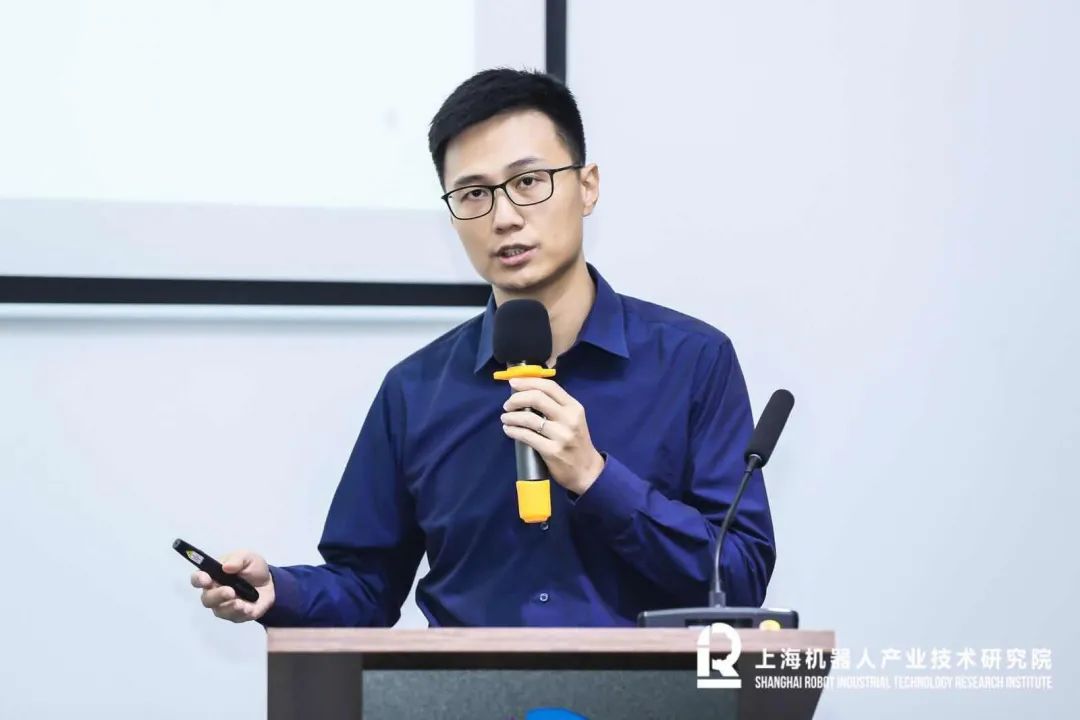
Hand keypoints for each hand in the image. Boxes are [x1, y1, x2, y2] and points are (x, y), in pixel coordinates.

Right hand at [190, 549, 275, 622]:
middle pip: (207, 599)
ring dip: (229, 607)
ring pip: (219, 611)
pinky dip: (241, 613)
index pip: (198, 579)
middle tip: (230, 592)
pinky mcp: (237, 616)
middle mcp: (215, 593)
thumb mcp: (248, 557)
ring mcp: (225, 606)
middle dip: (217, 596)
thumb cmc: (253, 568)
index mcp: (213, 576)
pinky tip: (248, 608)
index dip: (198, 579)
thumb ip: (237, 559)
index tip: (205, 579)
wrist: (270, 583)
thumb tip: (226, 566)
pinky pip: (235, 617)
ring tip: (241, 603)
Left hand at [501, 376, 605, 494]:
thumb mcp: (572, 419)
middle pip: (537, 398)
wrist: (587, 471)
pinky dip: (514, 431)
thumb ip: (555, 406)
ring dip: (511, 416)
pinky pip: (527, 436)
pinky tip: (508, 430)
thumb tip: (527, 393)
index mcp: (574, 407)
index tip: (513, 382)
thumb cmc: (576, 442)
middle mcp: (569, 418)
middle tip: (507, 405)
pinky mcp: (552, 451)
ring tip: (505, 418)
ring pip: (529, 418)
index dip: (528, 381)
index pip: (549, 387)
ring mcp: (561, 435)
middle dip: (516, 399)